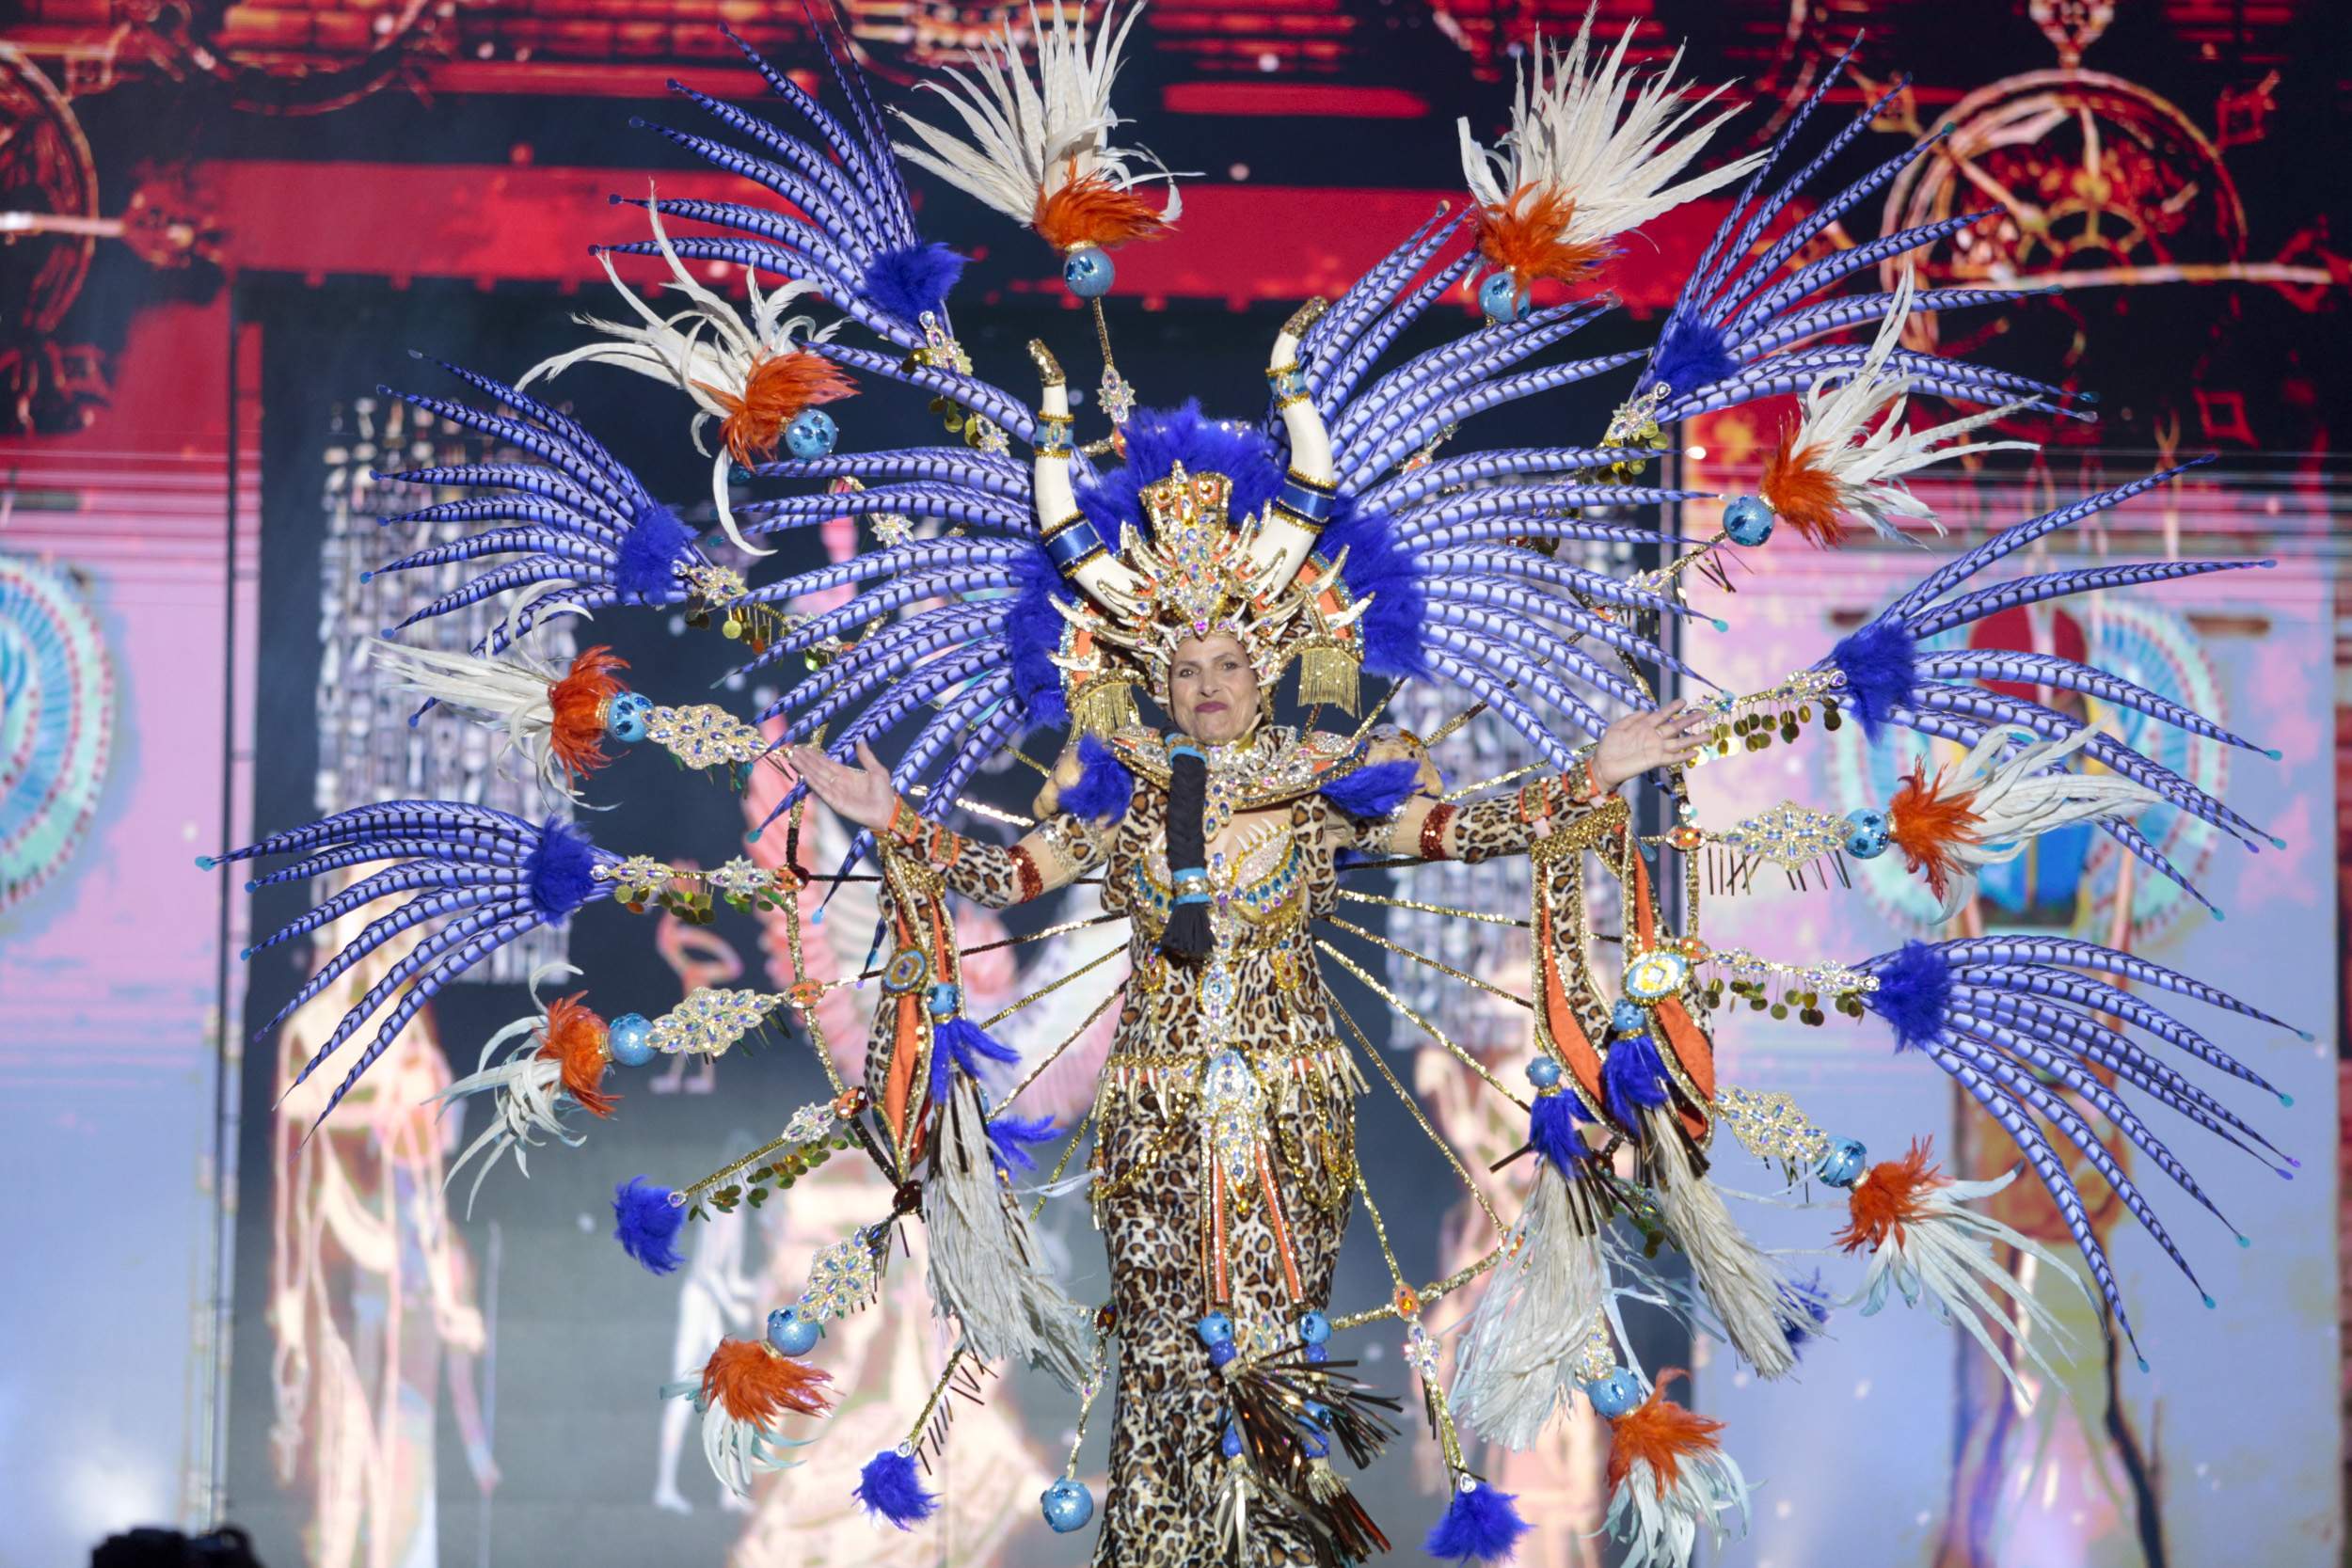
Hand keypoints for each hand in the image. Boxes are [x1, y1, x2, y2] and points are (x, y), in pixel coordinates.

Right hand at [779, 739, 899, 832]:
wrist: (887, 811)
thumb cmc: (884, 792)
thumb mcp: (877, 770)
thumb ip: (866, 757)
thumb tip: (860, 741)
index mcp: (846, 774)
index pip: (825, 762)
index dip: (814, 755)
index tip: (803, 747)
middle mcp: (837, 782)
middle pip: (817, 768)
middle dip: (804, 759)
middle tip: (792, 749)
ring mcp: (835, 792)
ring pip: (816, 777)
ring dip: (804, 768)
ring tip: (793, 758)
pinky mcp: (835, 802)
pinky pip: (821, 790)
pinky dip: (812, 782)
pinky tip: (803, 774)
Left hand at [1591, 700, 1713, 791]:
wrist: (1603, 764)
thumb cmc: (1608, 745)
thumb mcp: (1617, 727)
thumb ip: (1632, 719)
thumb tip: (1646, 711)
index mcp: (1644, 726)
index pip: (1661, 714)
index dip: (1672, 708)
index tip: (1684, 701)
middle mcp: (1653, 737)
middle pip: (1675, 727)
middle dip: (1689, 720)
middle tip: (1703, 714)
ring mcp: (1655, 749)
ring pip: (1678, 742)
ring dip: (1693, 739)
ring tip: (1708, 735)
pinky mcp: (1654, 760)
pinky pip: (1671, 758)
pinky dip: (1683, 756)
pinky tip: (1695, 752)